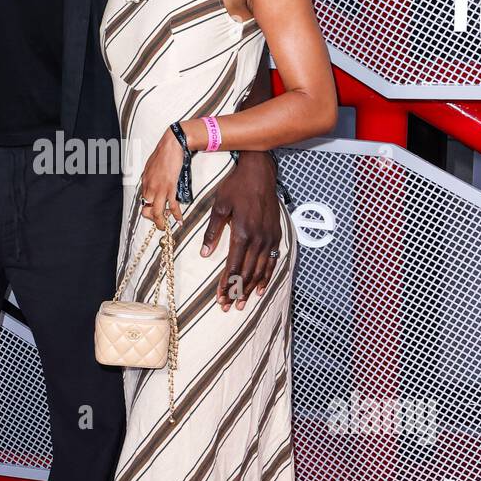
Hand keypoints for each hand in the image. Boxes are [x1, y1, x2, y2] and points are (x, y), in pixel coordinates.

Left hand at [140, 128, 184, 230]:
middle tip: (160, 222)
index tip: (154, 212)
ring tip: (165, 227)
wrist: (172, 145)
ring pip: (157, 212)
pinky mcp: (171, 187)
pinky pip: (172, 206)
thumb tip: (153, 183)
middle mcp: (150, 187)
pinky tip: (179, 221)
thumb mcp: (152, 166)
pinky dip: (176, 215)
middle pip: (147, 209)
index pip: (144, 201)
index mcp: (145, 182)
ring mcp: (160, 188)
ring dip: (161, 222)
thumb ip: (152, 177)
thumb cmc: (163, 153)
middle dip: (153, 219)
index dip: (148, 209)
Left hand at [201, 151, 281, 310]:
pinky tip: (260, 288)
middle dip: (236, 292)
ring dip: (250, 289)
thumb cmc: (236, 187)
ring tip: (242, 303)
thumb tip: (205, 254)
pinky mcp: (276, 235)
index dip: (226, 286)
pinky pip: (272, 261)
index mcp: (242, 233)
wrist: (260, 173)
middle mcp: (258, 239)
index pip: (233, 267)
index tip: (220, 300)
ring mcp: (269, 238)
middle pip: (247, 274)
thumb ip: (213, 232)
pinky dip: (266, 277)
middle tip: (228, 307)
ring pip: (260, 271)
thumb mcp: (219, 206)